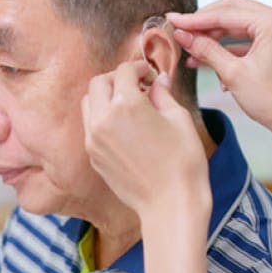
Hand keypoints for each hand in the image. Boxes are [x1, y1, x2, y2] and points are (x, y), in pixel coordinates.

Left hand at [82, 61, 211, 222]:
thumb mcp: (179, 119)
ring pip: (89, 103)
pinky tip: (125, 127)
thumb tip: (158, 81)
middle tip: (138, 84)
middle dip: (117, 78)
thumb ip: (163, 95)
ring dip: (105, 96)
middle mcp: (103, 119)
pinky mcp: (94, 156)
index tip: (150, 74)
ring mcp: (94, 140)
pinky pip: (91, 126)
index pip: (124, 71)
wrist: (171, 204)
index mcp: (126, 104)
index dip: (139, 68)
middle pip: (98, 83)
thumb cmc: (182, 161)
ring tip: (129, 105)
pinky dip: (103, 117)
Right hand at [166, 0, 271, 143]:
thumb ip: (206, 49)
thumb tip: (182, 35)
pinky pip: (250, 34)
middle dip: (205, 22)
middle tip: (181, 30)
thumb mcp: (233, 74)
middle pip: (233, 10)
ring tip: (192, 48)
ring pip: (240, 22)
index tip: (174, 21)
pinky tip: (208, 57)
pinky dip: (230, 44)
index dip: (196, 19)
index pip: (227, 13)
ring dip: (215, 34)